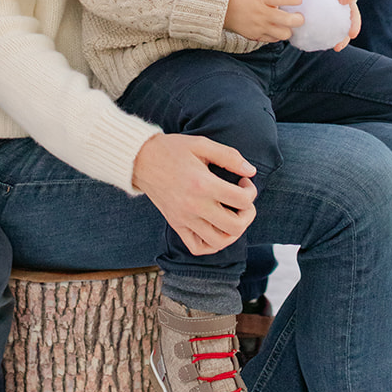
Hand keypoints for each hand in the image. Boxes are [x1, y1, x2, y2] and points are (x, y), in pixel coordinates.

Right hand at [131, 132, 256, 255]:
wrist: (140, 159)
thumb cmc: (171, 149)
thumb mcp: (201, 143)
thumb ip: (228, 156)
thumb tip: (251, 171)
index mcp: (202, 184)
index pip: (242, 200)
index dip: (251, 191)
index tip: (244, 181)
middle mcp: (194, 206)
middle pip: (235, 225)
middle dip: (248, 214)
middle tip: (243, 201)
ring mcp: (184, 219)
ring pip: (219, 242)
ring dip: (234, 231)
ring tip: (232, 215)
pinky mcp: (176, 224)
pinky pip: (198, 247)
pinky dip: (212, 244)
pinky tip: (216, 228)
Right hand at [223, 0, 294, 41]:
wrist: (220, 7)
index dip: (294, 0)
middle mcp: (261, 13)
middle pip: (287, 20)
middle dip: (299, 19)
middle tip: (300, 16)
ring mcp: (258, 26)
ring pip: (283, 34)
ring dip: (289, 29)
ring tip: (288, 24)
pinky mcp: (255, 35)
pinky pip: (273, 39)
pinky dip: (278, 35)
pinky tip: (277, 28)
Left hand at [292, 0, 361, 48]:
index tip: (342, 0)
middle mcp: (348, 3)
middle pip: (355, 13)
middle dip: (354, 24)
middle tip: (352, 34)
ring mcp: (345, 15)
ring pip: (348, 27)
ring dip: (345, 38)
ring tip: (337, 47)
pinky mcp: (338, 24)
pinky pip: (338, 33)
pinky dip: (334, 41)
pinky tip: (327, 48)